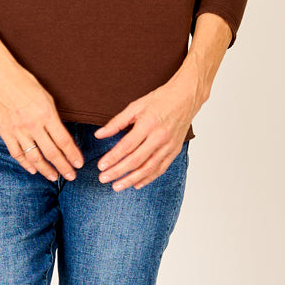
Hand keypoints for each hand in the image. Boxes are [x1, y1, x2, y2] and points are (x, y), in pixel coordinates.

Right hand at [0, 40, 83, 181]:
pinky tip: (33, 170)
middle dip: (64, 167)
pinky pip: (17, 153)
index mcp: (46, 114)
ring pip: (34, 157)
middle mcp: (32, 125)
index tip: (79, 164)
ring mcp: (17, 130)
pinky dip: (25, 164)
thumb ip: (53, 117)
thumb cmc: (24, 82)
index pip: (64, 141)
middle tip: (71, 176)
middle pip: (52, 153)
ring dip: (46, 170)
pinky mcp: (5, 132)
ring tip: (54, 177)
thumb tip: (62, 136)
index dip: (73, 155)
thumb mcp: (46, 97)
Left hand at [93, 64, 202, 188]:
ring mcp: (169, 146)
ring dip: (131, 180)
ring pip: (148, 168)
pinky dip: (148, 178)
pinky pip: (160, 169)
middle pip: (136, 160)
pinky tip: (136, 184)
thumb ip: (116, 122)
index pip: (127, 146)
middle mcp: (159, 137)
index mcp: (148, 124)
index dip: (112, 158)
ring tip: (117, 186)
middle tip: (103, 179)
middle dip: (118, 172)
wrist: (186, 97)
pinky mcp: (175, 151)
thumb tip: (99, 134)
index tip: (101, 166)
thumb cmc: (160, 100)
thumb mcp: (135, 106)